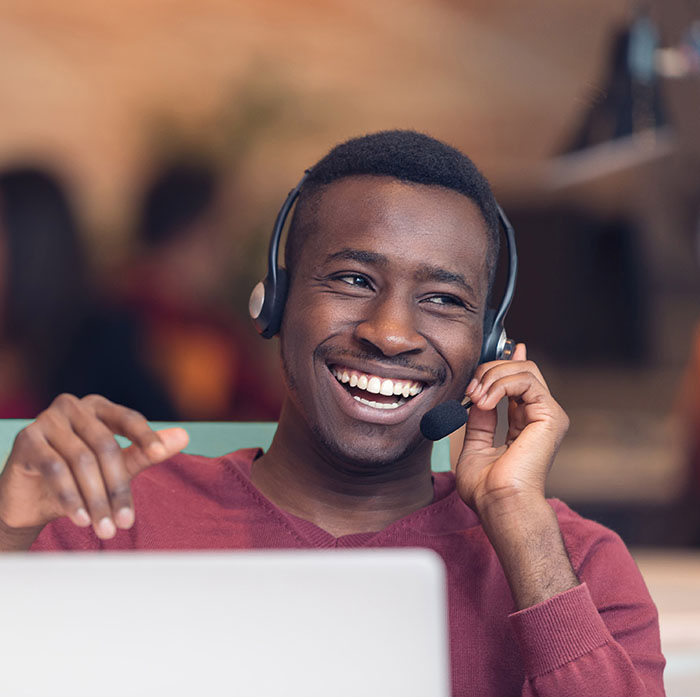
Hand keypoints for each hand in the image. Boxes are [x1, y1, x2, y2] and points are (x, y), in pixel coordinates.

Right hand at [0, 394, 187, 544]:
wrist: (30, 499)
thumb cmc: (78, 478)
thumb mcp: (116, 467)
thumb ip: (146, 452)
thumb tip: (183, 436)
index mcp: (99, 408)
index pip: (128, 419)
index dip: (146, 436)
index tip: (161, 453)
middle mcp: (73, 406)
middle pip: (106, 446)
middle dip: (118, 488)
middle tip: (126, 522)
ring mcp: (47, 420)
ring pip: (82, 460)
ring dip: (96, 499)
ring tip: (106, 529)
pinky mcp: (27, 439)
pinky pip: (55, 468)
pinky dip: (71, 497)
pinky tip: (82, 519)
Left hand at [455, 343, 568, 515]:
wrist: (499, 504)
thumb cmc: (487, 488)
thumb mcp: (475, 445)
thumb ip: (479, 420)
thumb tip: (478, 396)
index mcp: (525, 424)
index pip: (521, 381)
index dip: (507, 362)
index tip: (500, 349)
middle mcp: (540, 417)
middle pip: (521, 369)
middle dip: (490, 369)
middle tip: (470, 389)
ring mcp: (548, 415)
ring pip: (524, 368)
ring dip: (492, 376)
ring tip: (475, 397)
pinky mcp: (550, 415)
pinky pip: (526, 380)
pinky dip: (500, 384)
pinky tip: (484, 401)